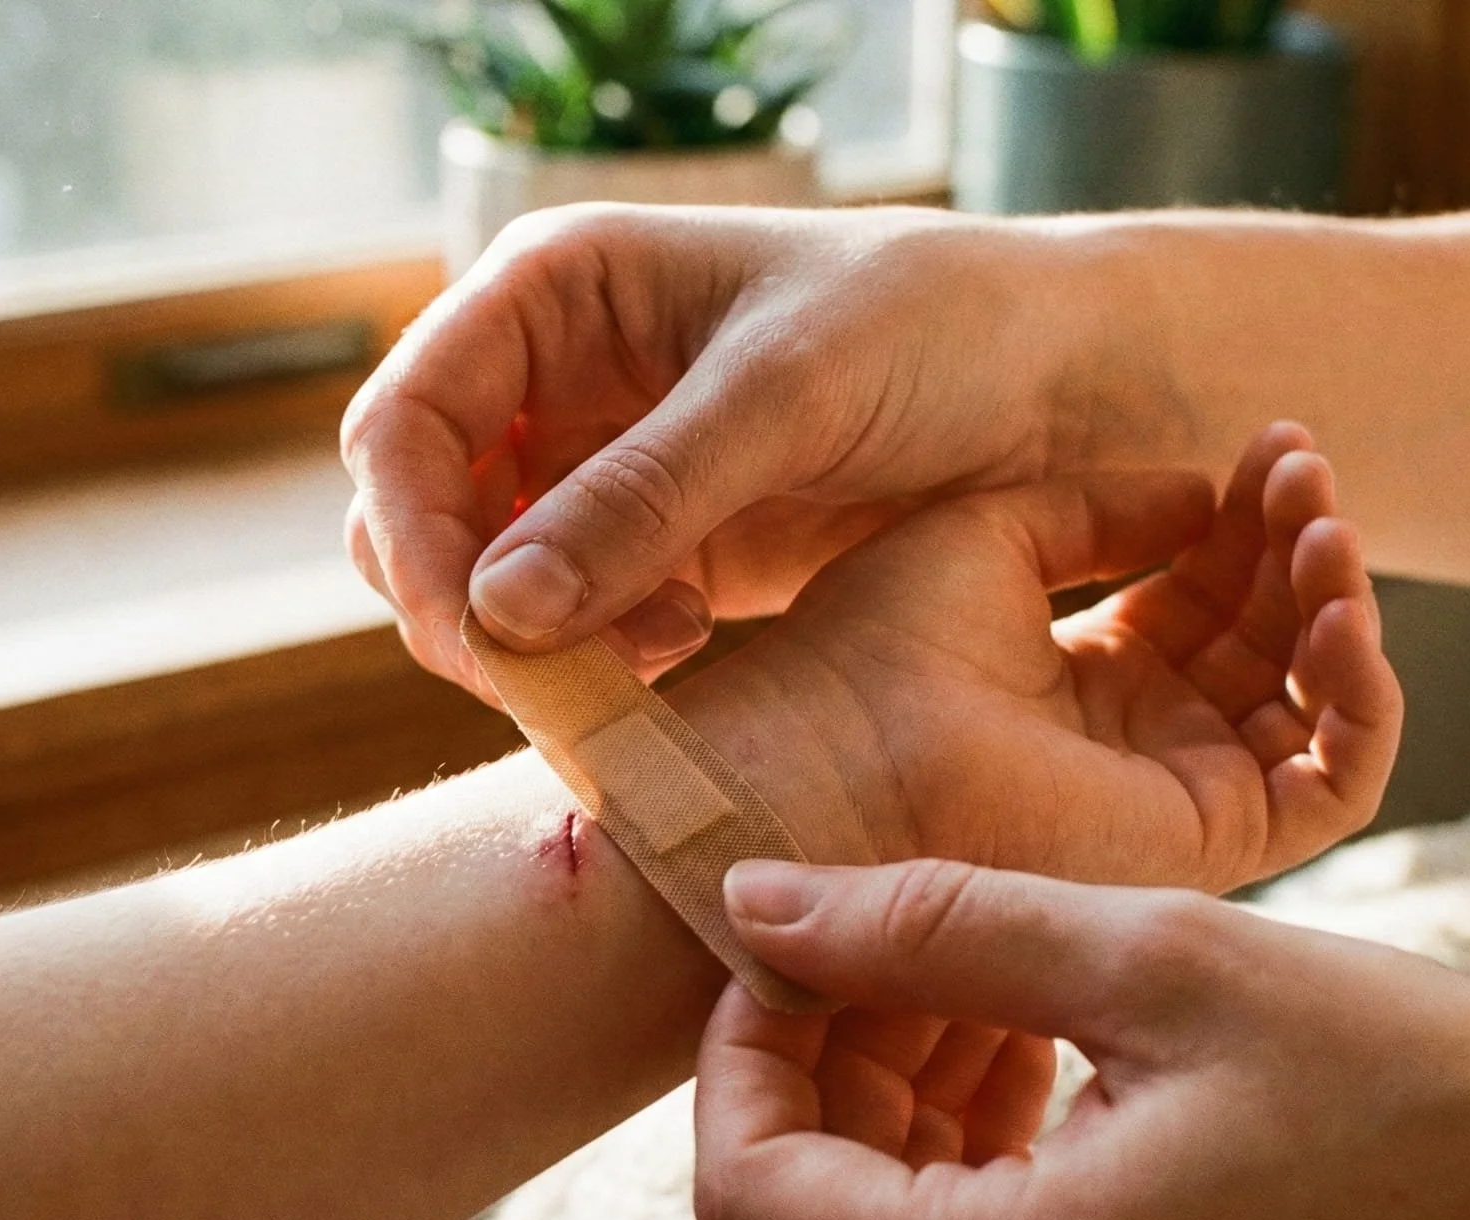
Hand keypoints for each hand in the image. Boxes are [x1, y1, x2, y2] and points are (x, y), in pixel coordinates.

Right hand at [342, 204, 1149, 693]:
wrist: (1063, 385)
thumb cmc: (936, 331)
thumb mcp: (788, 396)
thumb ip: (644, 498)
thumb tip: (495, 609)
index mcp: (558, 292)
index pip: (406, 417)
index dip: (409, 528)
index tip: (466, 630)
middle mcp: (557, 378)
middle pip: (420, 511)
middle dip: (459, 600)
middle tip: (541, 678)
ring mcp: (605, 470)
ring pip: (485, 580)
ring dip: (529, 639)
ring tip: (649, 653)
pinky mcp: (660, 549)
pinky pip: (574, 623)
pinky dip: (595, 658)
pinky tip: (682, 650)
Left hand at [681, 424, 1399, 890]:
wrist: (829, 752)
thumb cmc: (871, 643)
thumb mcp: (992, 534)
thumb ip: (1101, 510)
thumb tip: (1201, 492)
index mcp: (1082, 676)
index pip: (1206, 594)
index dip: (1248, 518)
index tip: (1274, 439)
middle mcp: (1138, 742)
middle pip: (1268, 638)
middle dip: (1299, 546)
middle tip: (1304, 468)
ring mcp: (1177, 795)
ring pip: (1313, 703)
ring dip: (1338, 605)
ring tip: (1321, 526)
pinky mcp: (1209, 845)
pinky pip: (1335, 786)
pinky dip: (1360, 699)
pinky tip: (1337, 612)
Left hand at [692, 859, 1469, 1219]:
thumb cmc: (1423, 1103)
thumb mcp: (1166, 966)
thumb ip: (933, 927)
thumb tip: (758, 900)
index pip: (745, 1186)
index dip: (743, 1045)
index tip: (802, 939)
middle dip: (830, 1065)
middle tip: (912, 946)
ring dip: (902, 1109)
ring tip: (996, 989)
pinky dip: (971, 1172)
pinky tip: (1045, 1063)